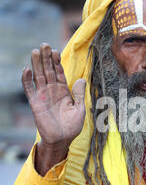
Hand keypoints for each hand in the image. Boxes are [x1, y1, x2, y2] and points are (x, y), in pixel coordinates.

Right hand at [22, 43, 85, 173]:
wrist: (61, 140)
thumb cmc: (72, 126)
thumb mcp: (80, 109)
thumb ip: (79, 94)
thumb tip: (81, 79)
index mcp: (63, 91)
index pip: (59, 72)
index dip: (57, 62)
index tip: (55, 51)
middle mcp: (52, 91)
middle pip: (48, 71)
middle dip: (46, 58)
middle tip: (44, 44)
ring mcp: (43, 96)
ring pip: (39, 76)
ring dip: (37, 64)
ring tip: (35, 51)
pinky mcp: (35, 103)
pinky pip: (29, 90)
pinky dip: (27, 80)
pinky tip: (26, 70)